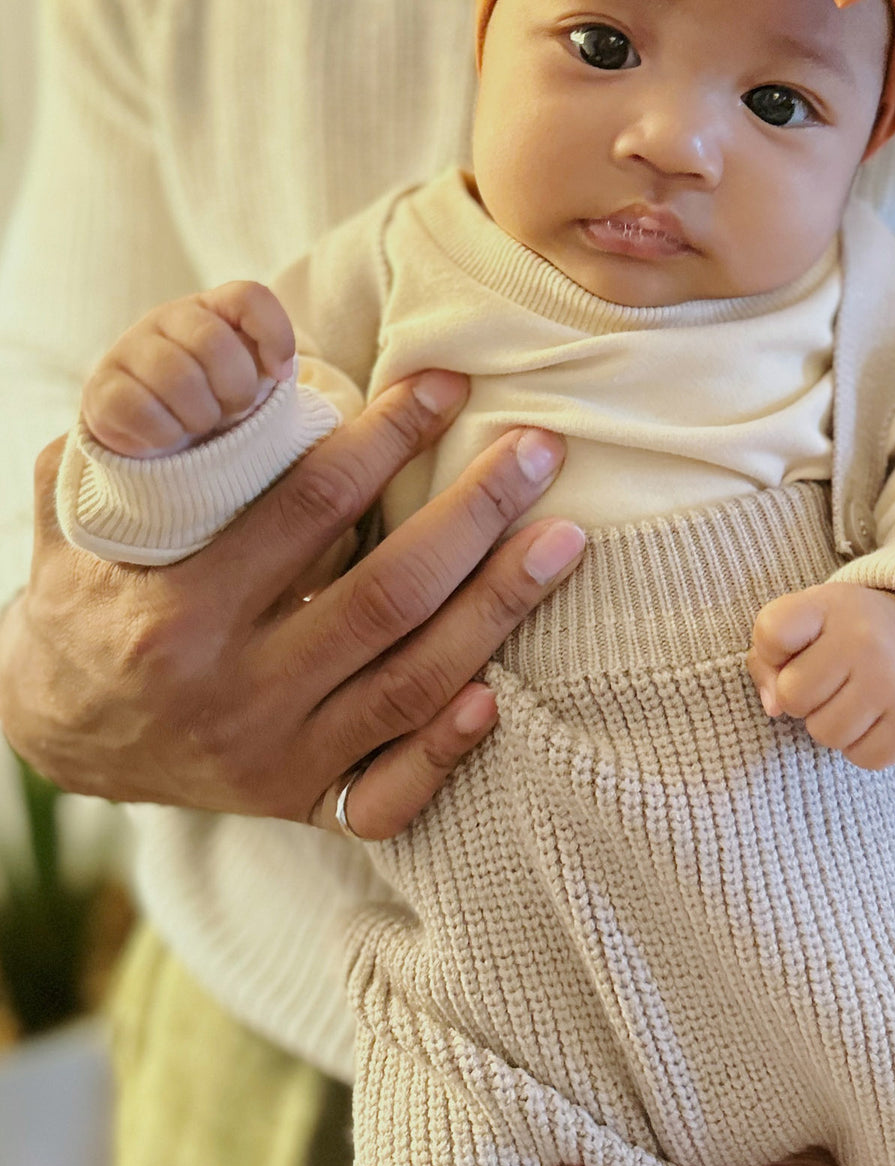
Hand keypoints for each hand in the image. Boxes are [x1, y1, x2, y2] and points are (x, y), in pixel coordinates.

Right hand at [1, 370, 585, 837]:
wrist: (58, 733)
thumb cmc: (91, 602)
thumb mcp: (81, 522)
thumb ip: (125, 453)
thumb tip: (193, 361)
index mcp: (179, 611)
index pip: (307, 509)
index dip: (388, 439)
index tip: (446, 385)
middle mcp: (233, 692)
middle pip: (386, 595)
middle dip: (476, 514)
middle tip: (541, 451)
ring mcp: (273, 758)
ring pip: (411, 683)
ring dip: (498, 609)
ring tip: (564, 541)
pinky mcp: (301, 804)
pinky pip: (391, 792)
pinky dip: (450, 746)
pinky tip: (504, 693)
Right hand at [80, 280, 297, 456]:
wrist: (153, 434)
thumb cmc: (211, 399)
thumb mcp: (248, 376)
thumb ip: (272, 362)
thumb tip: (282, 369)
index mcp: (210, 308)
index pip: (249, 297)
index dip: (274, 335)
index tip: (280, 374)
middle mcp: (167, 318)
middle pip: (213, 342)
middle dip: (235, 390)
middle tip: (229, 410)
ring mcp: (129, 349)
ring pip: (177, 377)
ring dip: (199, 416)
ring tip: (196, 424)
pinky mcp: (100, 388)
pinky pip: (139, 409)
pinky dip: (164, 434)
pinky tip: (167, 436)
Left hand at [747, 583, 894, 769]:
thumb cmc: (845, 634)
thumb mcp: (805, 623)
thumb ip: (767, 657)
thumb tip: (773, 709)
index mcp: (831, 605)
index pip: (771, 632)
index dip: (772, 651)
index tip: (794, 646)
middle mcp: (866, 639)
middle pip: (792, 698)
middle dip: (801, 698)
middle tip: (830, 679)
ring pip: (825, 734)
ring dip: (830, 725)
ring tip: (852, 697)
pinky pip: (861, 758)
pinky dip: (861, 746)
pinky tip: (875, 718)